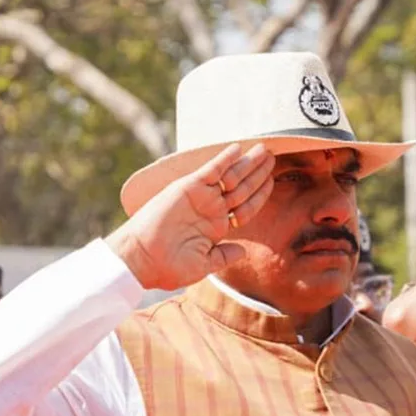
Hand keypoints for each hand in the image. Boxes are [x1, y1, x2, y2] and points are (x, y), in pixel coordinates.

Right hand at [105, 143, 273, 290]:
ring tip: (264, 149)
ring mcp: (201, 198)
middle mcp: (211, 210)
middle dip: (259, 173)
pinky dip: (224, 159)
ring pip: (231, 176)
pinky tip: (238, 148)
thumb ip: (224, 256)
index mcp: (217, 227)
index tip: (273, 181)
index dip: (261, 194)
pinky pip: (210, 171)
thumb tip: (244, 251)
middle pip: (243, 188)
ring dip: (248, 163)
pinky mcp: (188, 188)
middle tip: (273, 157)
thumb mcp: (204, 265)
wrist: (142, 261)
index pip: (246, 207)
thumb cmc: (169, 267)